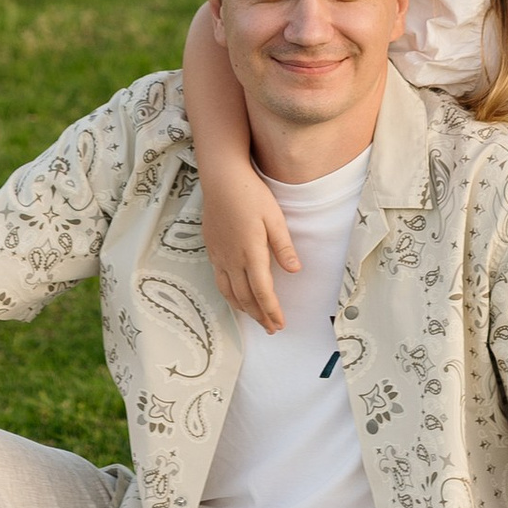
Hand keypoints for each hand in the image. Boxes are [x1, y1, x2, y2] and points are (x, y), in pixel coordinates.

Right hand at [201, 157, 301, 331]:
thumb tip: (295, 270)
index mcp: (251, 253)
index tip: (280, 323)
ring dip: (243, 309)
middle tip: (271, 327)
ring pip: (229, 292)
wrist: (221, 179)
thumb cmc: (251, 194)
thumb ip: (284, 246)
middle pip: (245, 298)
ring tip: (255, 318)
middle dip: (259, 316)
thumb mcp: (274, 218)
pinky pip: (219, 280)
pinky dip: (229, 295)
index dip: (271, 311)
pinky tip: (235, 295)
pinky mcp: (212, 249)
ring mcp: (219, 255)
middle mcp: (233, 259)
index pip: (262, 292)